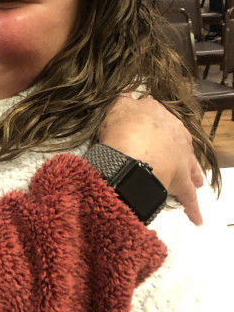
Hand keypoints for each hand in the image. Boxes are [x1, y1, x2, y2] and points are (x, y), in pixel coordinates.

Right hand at [99, 96, 203, 225]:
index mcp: (158, 113)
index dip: (150, 123)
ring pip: (190, 166)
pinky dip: (192, 208)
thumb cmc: (121, 129)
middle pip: (178, 141)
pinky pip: (188, 197)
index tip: (143, 129)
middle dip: (177, 149)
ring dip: (192, 174)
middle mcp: (176, 133)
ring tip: (194, 182)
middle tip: (173, 157)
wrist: (130, 155)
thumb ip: (123, 100)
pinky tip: (196, 218)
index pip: (156, 115)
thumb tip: (127, 93)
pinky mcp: (182, 183)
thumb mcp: (116, 107)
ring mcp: (182, 158)